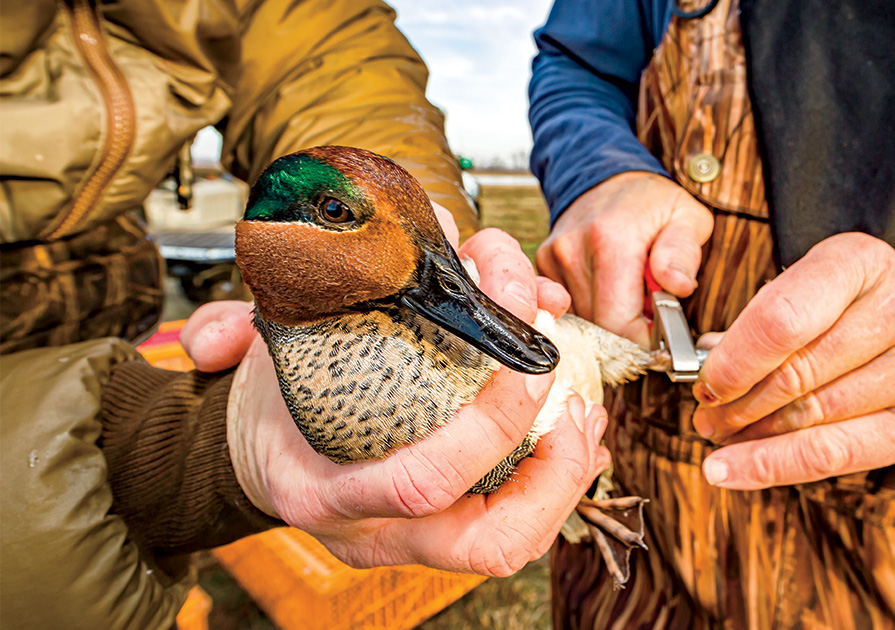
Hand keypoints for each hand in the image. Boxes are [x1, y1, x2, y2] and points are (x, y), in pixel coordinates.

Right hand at [182, 217, 602, 575]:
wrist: (265, 455)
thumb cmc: (274, 404)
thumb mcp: (265, 353)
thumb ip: (242, 329)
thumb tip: (234, 329)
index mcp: (325, 492)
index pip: (420, 483)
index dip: (488, 425)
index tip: (523, 356)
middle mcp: (378, 532)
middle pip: (489, 543)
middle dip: (554, 469)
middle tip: (571, 391)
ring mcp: (418, 541)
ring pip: (516, 544)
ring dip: (570, 475)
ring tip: (588, 405)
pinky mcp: (449, 530)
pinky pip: (518, 522)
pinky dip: (559, 473)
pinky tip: (574, 416)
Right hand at [536, 172, 712, 345]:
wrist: (609, 176)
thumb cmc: (654, 203)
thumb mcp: (687, 218)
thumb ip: (683, 254)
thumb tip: (678, 286)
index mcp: (611, 240)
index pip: (616, 321)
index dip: (641, 339)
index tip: (660, 334)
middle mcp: (573, 249)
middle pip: (597, 325)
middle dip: (627, 327)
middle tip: (649, 307)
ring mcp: (554, 257)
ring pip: (581, 320)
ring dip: (608, 318)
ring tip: (629, 292)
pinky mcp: (545, 264)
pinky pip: (568, 307)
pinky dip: (592, 307)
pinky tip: (609, 288)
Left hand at [691, 233, 894, 489]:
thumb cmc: (866, 314)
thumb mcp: (819, 291)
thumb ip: (766, 322)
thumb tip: (706, 364)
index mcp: (860, 261)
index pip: (782, 318)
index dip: (734, 361)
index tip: (705, 384)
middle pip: (796, 373)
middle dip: (737, 403)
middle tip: (707, 417)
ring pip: (812, 417)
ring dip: (753, 436)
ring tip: (722, 440)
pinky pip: (836, 455)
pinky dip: (774, 466)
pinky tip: (734, 470)